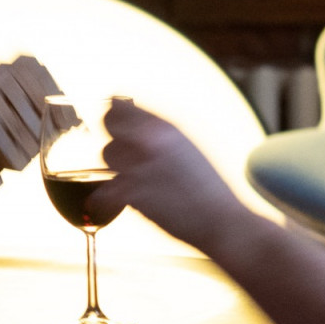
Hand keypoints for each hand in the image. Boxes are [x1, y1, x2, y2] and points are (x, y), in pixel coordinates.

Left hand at [95, 97, 242, 249]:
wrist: (221, 220)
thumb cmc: (206, 187)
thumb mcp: (185, 146)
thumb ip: (158, 133)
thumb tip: (128, 122)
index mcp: (165, 126)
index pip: (118, 103)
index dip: (114, 114)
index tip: (116, 124)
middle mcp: (150, 139)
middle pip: (107, 122)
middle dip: (112, 135)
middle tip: (122, 150)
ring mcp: (139, 165)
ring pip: (105, 154)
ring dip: (116, 167)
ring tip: (137, 179)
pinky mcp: (131, 193)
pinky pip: (102, 190)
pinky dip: (107, 199)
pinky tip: (120, 202)